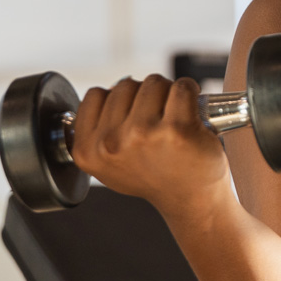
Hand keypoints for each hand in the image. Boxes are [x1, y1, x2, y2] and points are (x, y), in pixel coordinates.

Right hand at [71, 74, 229, 218]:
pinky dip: (190, 90)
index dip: (119, 99)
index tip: (134, 113)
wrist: (191, 198)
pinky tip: (192, 108)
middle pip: (126, 85)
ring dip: (168, 91)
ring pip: (153, 82)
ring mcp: (144, 134)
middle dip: (145, 94)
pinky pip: (183, 87)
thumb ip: (98, 131)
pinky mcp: (177, 129)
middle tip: (158, 116)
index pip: (96, 95)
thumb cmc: (155, 176)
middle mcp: (112, 143)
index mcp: (88, 150)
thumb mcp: (109, 164)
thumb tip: (106, 94)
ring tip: (174, 115)